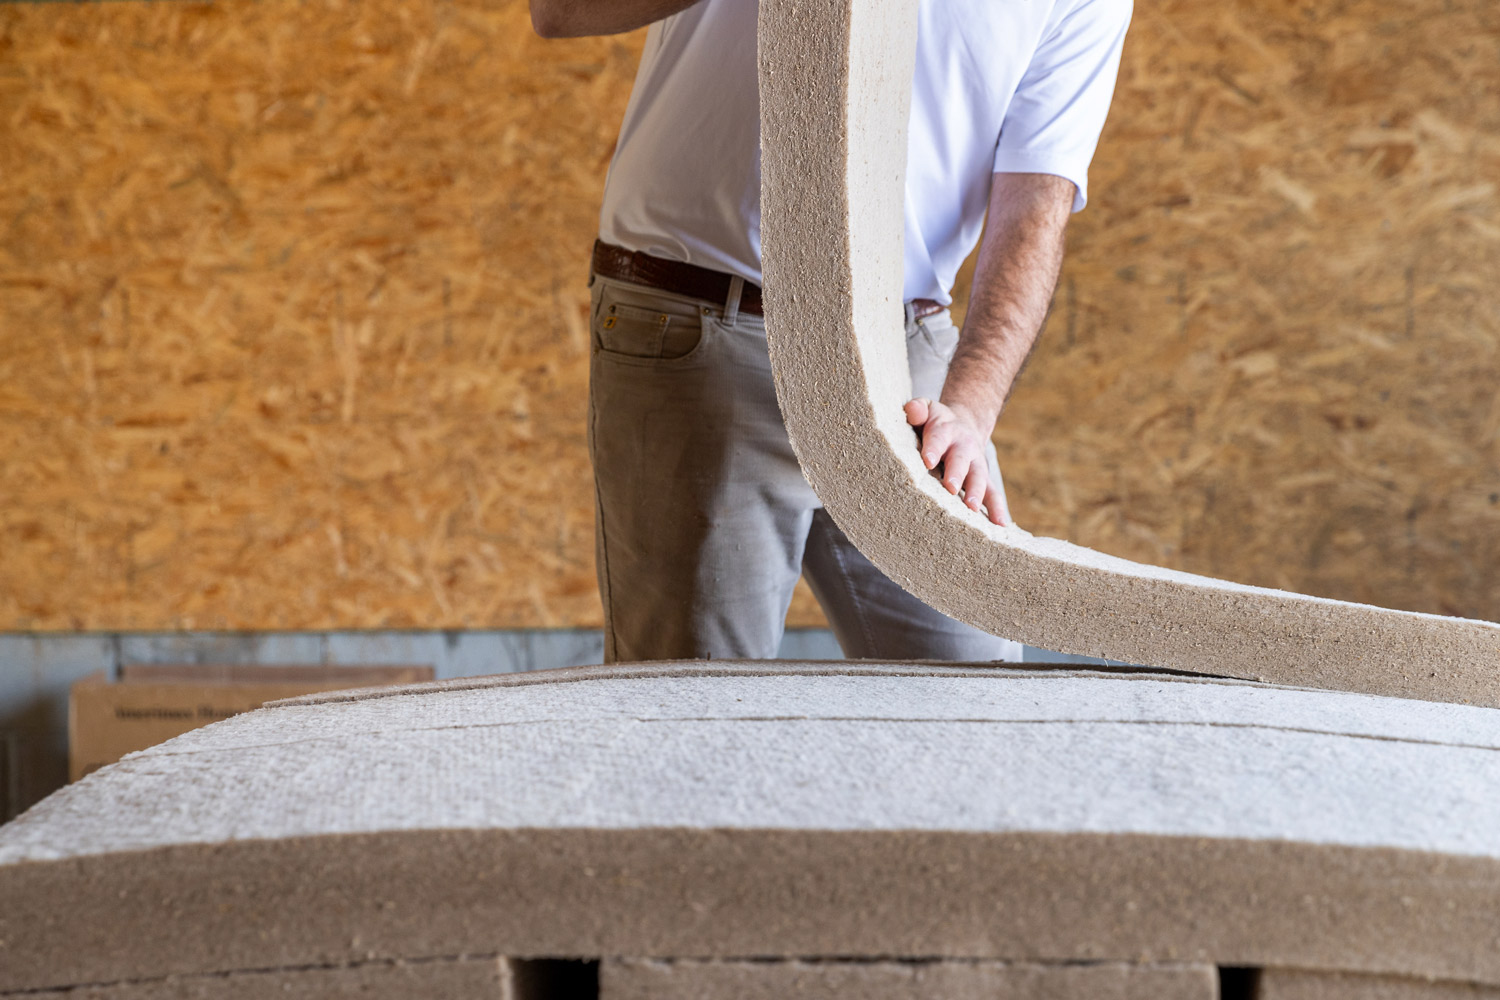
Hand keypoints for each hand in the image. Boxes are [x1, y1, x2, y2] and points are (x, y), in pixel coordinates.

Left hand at [903, 397, 1008, 525]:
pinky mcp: (983, 479)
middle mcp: (964, 447)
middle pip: (961, 459)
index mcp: (946, 430)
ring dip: (976, 493)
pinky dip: (997, 509)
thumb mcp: (926, 409)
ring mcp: (976, 463)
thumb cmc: (934, 422)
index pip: (939, 437)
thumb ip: (917, 409)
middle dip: (957, 473)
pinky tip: (1000, 525)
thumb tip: (912, 411)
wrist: (963, 424)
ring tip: (971, 508)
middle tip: (950, 488)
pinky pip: (992, 494)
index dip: (933, 448)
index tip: (927, 461)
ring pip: (978, 477)